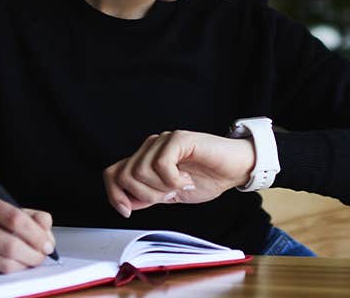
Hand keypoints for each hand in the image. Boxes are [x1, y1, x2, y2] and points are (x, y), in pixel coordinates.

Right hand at [0, 189, 55, 272]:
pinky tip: (11, 266)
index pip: (14, 218)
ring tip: (29, 262)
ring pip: (2, 263)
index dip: (36, 234)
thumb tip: (46, 230)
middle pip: (10, 245)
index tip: (47, 244)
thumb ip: (27, 215)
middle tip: (41, 257)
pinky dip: (7, 272)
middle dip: (33, 255)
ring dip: (23, 267)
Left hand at [103, 130, 255, 217]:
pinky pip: (161, 164)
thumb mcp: (171, 195)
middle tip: (169, 195)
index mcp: (146, 159)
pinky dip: (174, 179)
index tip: (127, 211)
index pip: (113, 173)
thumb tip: (125, 203)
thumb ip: (148, 196)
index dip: (114, 194)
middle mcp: (151, 147)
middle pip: (125, 175)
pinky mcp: (179, 138)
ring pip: (141, 171)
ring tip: (181, 186)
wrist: (235, 169)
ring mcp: (164, 141)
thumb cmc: (208, 178)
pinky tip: (187, 180)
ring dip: (162, 187)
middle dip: (146, 195)